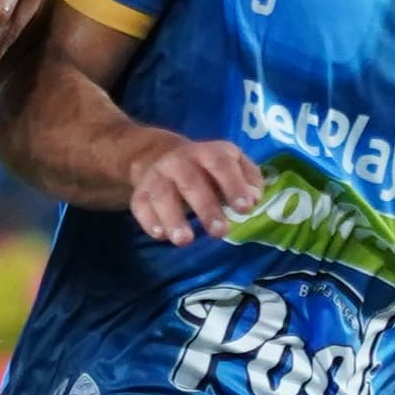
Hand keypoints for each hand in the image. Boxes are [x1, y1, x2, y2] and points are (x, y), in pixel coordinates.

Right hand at [125, 135, 261, 245]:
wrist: (158, 155)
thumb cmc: (207, 168)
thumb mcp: (232, 163)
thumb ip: (248, 178)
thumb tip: (254, 199)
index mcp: (209, 153)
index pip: (222, 165)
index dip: (234, 185)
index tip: (245, 208)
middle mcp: (180, 161)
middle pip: (192, 182)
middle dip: (206, 208)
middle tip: (220, 232)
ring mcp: (158, 176)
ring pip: (163, 194)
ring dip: (174, 218)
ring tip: (185, 241)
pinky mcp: (140, 192)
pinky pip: (141, 205)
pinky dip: (149, 220)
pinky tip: (160, 235)